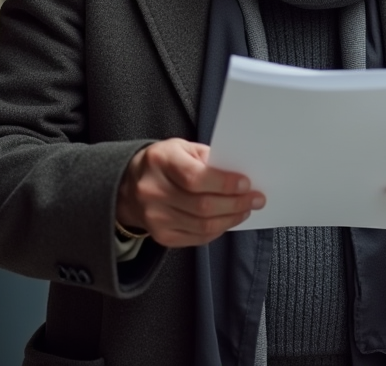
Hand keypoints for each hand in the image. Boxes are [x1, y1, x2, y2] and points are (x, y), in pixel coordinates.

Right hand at [116, 138, 264, 247]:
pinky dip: (218, 230)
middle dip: (235, 203)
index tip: (246, 183)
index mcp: (160, 161)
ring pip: (202, 225)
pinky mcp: (161, 236)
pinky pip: (197, 238)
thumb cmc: (165, 163)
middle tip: (256, 199)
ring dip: (231, 218)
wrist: (129, 186)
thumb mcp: (183, 148)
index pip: (195, 178)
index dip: (224, 183)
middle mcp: (153, 191)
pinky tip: (228, 219)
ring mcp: (155, 217)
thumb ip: (209, 159)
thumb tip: (239, 174)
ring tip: (246, 209)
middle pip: (202, 206)